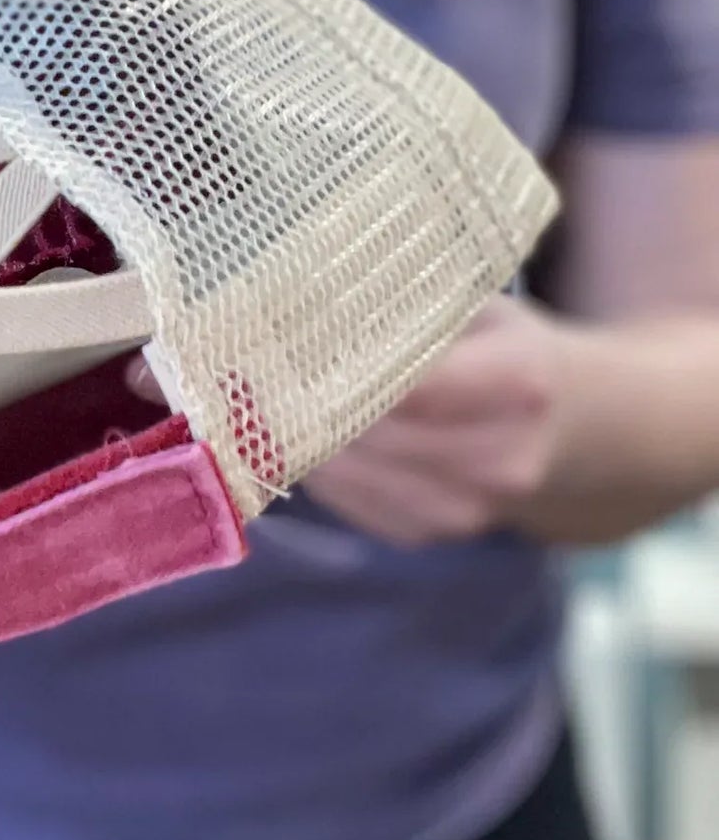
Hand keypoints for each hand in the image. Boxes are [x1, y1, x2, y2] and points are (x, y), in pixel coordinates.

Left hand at [300, 298, 574, 546]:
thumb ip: (409, 306)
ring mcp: (467, 510)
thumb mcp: (477, 307)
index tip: (291, 343)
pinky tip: (315, 435)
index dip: (342, 368)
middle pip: (371, 433)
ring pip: (349, 473)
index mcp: (519, 382)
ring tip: (278, 399)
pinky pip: (348, 502)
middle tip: (264, 369)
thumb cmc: (510, 350)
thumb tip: (310, 303)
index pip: (408, 385)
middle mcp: (501, 459)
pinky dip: (322, 468)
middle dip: (312, 402)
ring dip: (306, 438)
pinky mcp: (429, 536)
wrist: (575, 429)